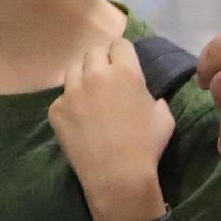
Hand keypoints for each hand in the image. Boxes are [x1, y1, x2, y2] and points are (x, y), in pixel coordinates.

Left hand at [47, 36, 173, 220]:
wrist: (117, 176)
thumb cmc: (146, 146)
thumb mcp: (164, 117)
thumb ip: (154, 97)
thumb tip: (148, 97)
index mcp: (125, 72)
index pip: (119, 44)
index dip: (122, 53)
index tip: (122, 63)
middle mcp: (95, 74)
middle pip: (93, 52)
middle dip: (100, 61)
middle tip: (105, 78)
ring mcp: (71, 91)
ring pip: (73, 70)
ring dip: (82, 77)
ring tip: (89, 94)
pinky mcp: (56, 109)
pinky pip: (62, 98)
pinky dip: (70, 104)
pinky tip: (79, 120)